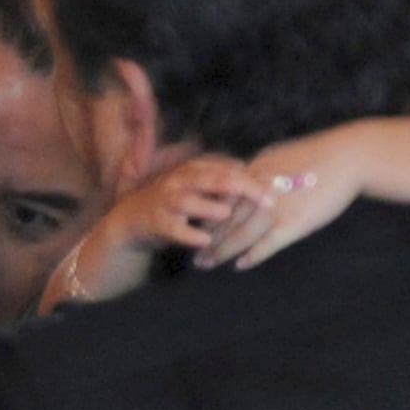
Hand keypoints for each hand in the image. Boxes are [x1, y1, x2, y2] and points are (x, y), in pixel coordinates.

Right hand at [51, 155, 254, 305]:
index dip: (252, 177)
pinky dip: (189, 234)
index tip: (277, 187)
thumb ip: (224, 179)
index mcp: (193, 168)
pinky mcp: (156, 222)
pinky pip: (174, 228)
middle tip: (267, 201)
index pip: (227, 168)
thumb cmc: (175, 202)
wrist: (132, 219)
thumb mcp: (198, 185)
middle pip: (214, 180)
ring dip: (209, 208)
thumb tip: (262, 176)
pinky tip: (205, 241)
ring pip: (189, 201)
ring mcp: (166, 201)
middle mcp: (179, 180)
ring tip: (227, 213)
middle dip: (241, 189)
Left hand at [199, 135, 360, 269]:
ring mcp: (274, 209)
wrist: (346, 158)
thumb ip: (258, 173)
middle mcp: (257, 193)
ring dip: (221, 252)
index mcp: (252, 175)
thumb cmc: (317, 155)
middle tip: (194, 256)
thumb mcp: (277, 157)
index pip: (220, 200)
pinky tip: (240, 265)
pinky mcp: (293, 223)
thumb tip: (244, 180)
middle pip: (224, 221)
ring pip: (240, 235)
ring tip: (207, 264)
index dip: (205, 217)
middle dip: (206, 240)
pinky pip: (267, 244)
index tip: (191, 229)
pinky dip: (252, 256)